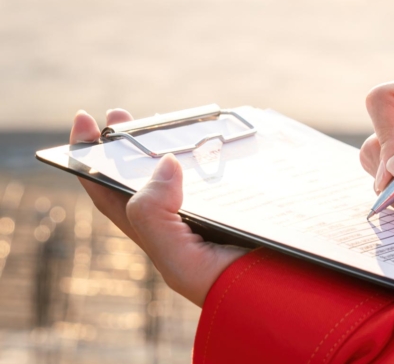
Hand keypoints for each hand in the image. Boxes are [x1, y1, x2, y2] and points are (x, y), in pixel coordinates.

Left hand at [70, 110, 248, 306]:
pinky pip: (226, 171)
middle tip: (123, 114)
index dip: (90, 161)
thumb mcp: (180, 263)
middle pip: (145, 177)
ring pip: (186, 170)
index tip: (85, 121)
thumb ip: (155, 218)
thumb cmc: (232, 288)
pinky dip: (219, 151)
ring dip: (171, 142)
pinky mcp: (248, 201)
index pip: (112, 194)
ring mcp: (216, 208)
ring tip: (169, 119)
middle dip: (128, 143)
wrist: (289, 299)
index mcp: (160, 235)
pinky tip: (222, 136)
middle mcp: (184, 220)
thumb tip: (164, 164)